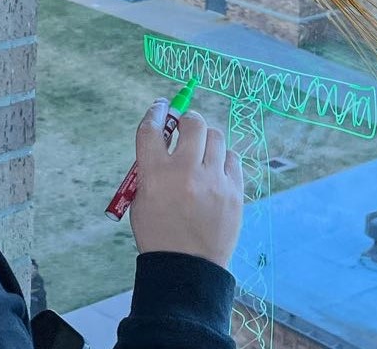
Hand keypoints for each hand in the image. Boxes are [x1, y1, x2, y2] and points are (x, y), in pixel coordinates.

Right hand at [128, 103, 243, 268]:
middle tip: (185, 129)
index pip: (153, 129)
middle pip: (192, 124)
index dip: (156, 113)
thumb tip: (165, 142)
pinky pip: (233, 159)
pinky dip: (223, 160)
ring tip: (202, 152)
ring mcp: (213, 180)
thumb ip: (151, 171)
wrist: (187, 268)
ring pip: (215, 137)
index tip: (161, 107)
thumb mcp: (141, 201)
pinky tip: (217, 170)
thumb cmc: (159, 235)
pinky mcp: (234, 191)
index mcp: (155, 175)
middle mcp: (186, 172)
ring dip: (206, 140)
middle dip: (188, 121)